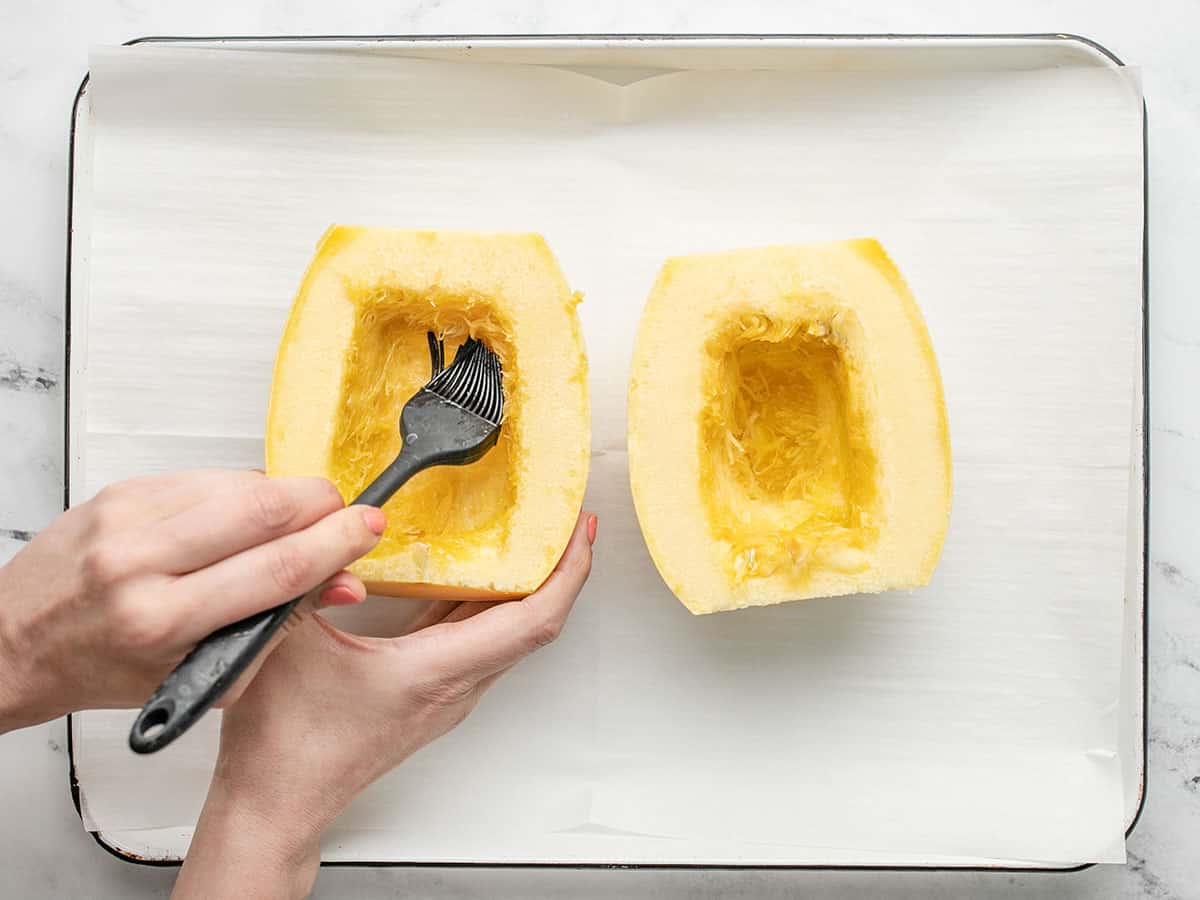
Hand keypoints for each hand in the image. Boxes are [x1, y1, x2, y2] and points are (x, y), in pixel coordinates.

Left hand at [0, 469, 383, 730]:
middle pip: (263, 508)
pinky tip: (241, 517)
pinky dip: (240, 492)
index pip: (276, 569)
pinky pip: (206, 476)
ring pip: (240, 483)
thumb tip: (340, 584)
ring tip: (293, 522)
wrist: (13, 641)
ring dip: (284, 497)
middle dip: (322, 504)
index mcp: (162, 622)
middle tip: (345, 514)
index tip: (367, 529)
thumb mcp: (197, 676)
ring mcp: (127, 518)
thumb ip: (276, 629)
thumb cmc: (101, 668)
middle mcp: (140, 562)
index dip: (336, 543)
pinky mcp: (121, 490)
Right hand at [172, 511, 596, 899]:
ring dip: (526, 582)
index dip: (567, 573)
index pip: (533, 621)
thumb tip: (327, 528)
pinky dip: (486, 598)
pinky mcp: (427, 691)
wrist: (275, 804)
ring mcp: (444, 691)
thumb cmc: (284, 750)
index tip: (579, 532)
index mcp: (434, 673)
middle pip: (533, 623)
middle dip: (558, 566)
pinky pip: (473, 636)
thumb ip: (308, 580)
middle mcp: (452, 685)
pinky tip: (472, 568)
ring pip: (505, 630)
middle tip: (563, 517)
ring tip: (530, 533)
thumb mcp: (285, 644)